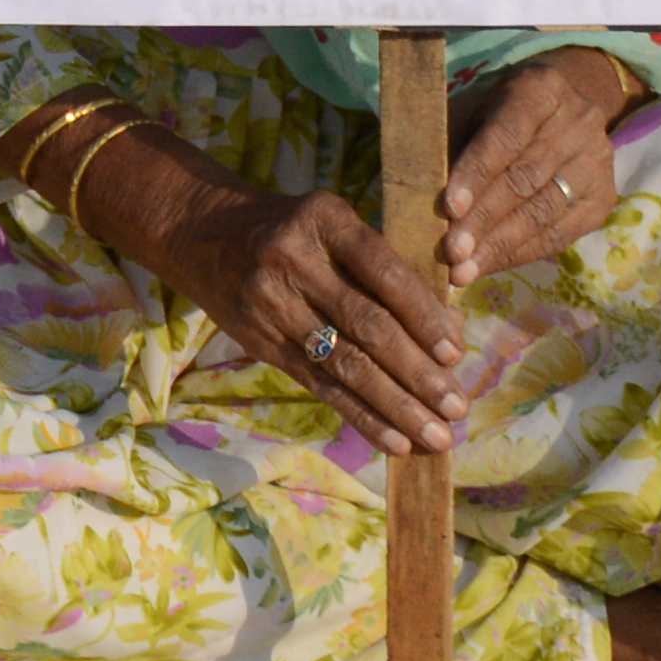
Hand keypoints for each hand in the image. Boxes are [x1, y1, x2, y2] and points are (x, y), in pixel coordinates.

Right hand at [150, 182, 469, 453]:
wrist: (203, 233)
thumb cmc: (296, 232)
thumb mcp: (335, 228)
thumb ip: (387, 271)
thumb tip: (450, 332)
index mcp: (324, 219)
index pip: (383, 272)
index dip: (423, 315)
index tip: (456, 353)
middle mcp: (293, 260)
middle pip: (366, 325)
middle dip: (417, 372)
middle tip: (457, 408)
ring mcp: (271, 304)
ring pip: (344, 364)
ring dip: (395, 406)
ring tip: (435, 436)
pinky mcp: (261, 342)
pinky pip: (319, 385)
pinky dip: (361, 416)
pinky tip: (394, 441)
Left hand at [436, 53, 630, 279]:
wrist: (561, 110)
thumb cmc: (497, 112)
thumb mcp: (470, 111)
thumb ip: (450, 146)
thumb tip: (418, 201)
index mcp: (541, 89)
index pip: (506, 136)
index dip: (476, 174)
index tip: (449, 208)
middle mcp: (579, 123)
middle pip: (525, 180)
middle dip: (483, 220)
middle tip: (450, 253)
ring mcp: (597, 162)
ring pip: (544, 212)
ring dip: (500, 245)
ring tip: (464, 270)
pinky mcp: (604, 198)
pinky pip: (560, 234)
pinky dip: (521, 254)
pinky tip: (490, 265)